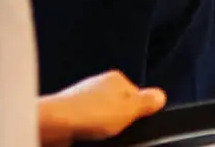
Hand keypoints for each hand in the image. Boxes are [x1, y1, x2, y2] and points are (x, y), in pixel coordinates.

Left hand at [42, 71, 166, 145]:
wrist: (53, 123)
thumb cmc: (92, 113)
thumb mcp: (130, 110)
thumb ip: (147, 102)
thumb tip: (161, 96)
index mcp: (117, 78)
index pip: (137, 95)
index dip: (137, 112)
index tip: (133, 122)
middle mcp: (98, 84)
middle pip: (118, 106)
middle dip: (117, 120)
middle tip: (115, 130)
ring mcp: (81, 97)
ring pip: (100, 115)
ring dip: (100, 126)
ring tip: (97, 134)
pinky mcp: (67, 112)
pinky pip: (84, 123)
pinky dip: (86, 131)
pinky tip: (85, 136)